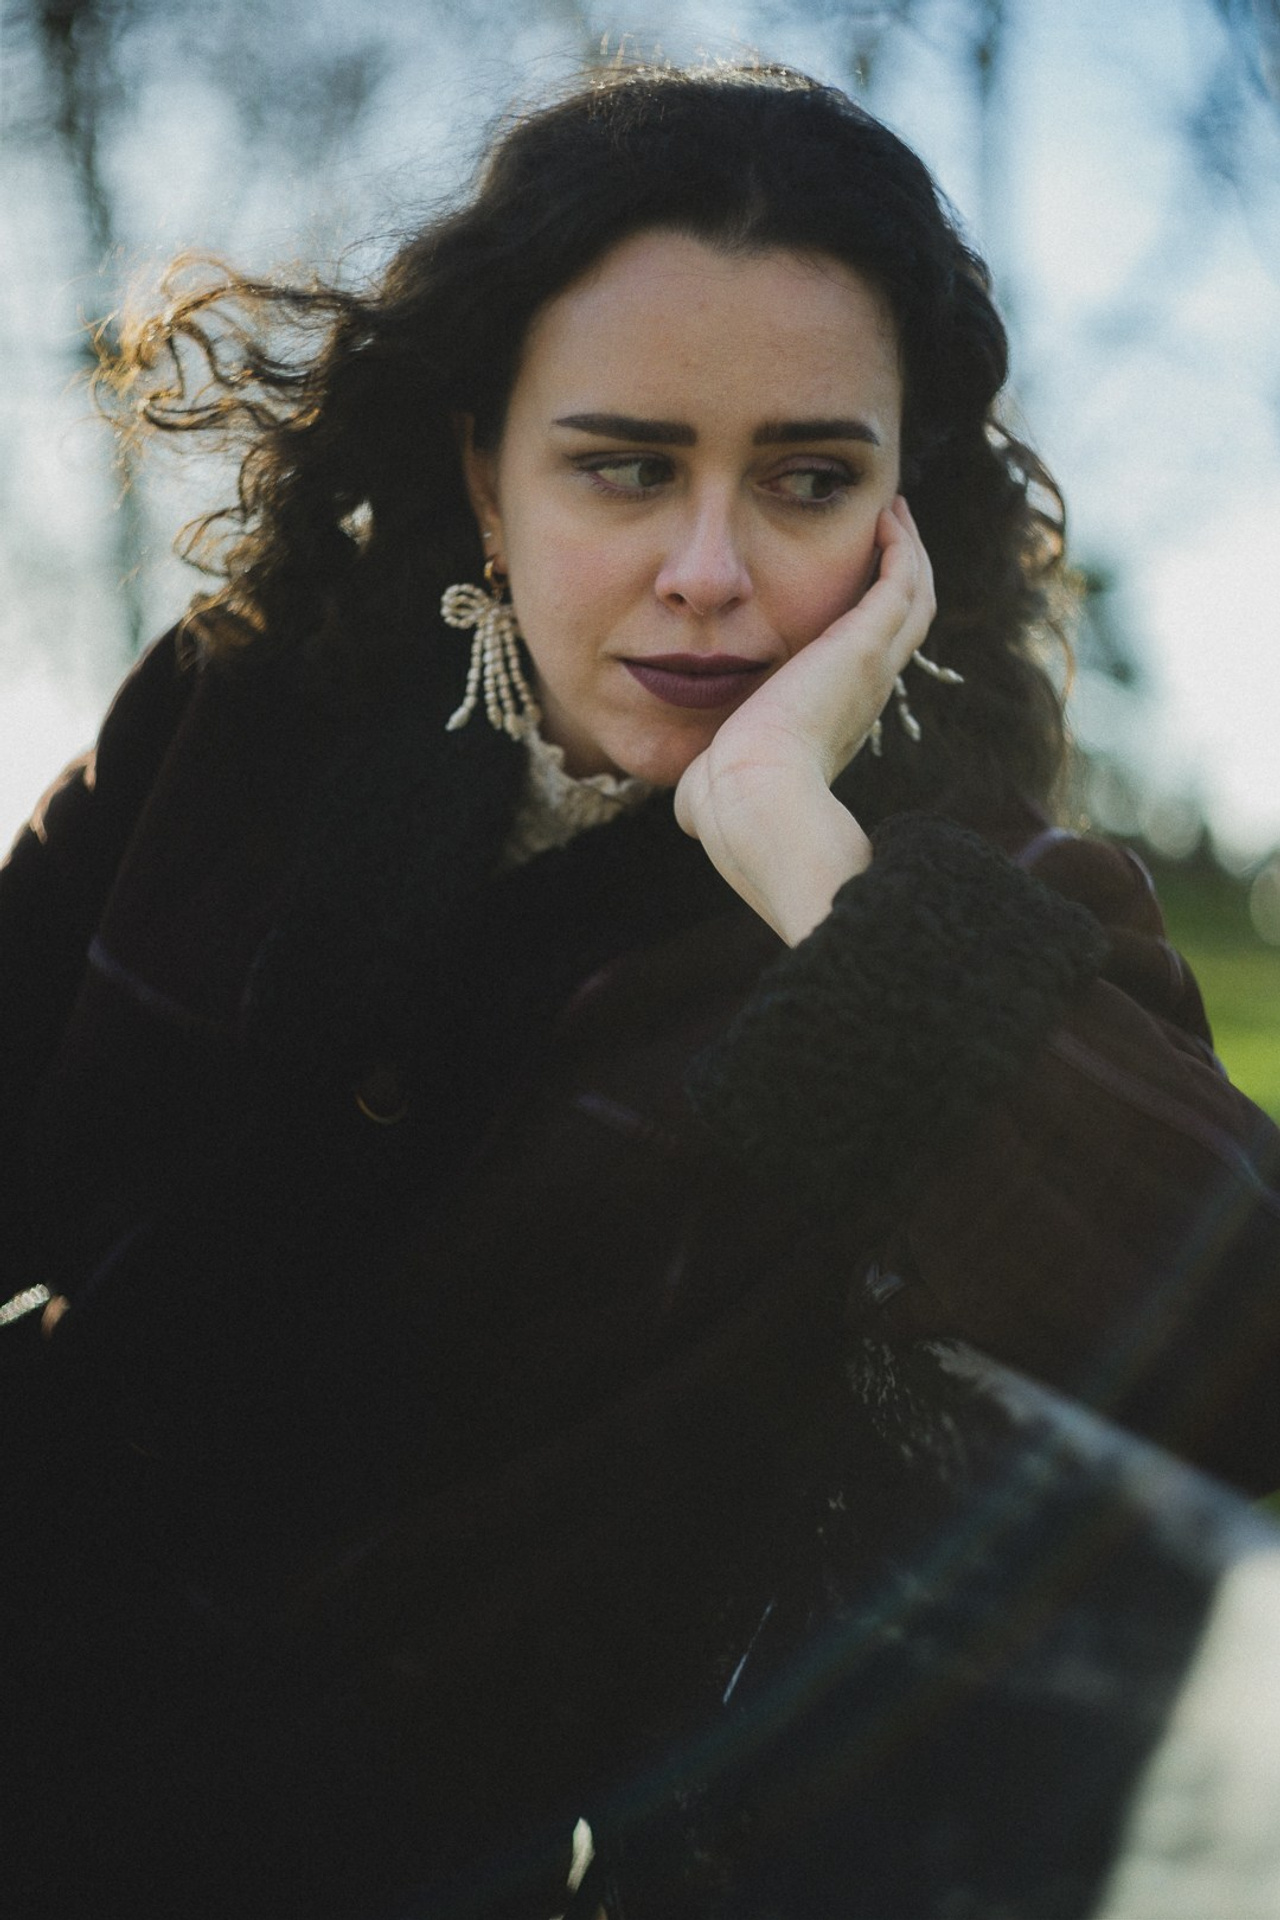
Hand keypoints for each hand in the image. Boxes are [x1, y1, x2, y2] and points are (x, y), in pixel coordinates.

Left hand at [674, 496, 935, 943]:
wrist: (752, 797)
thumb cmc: (728, 802)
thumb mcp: (721, 785)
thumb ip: (709, 781)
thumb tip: (686, 806)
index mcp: (835, 721)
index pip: (865, 663)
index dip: (866, 625)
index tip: (850, 592)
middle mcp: (865, 693)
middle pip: (903, 624)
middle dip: (900, 576)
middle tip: (891, 533)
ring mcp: (873, 667)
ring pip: (913, 597)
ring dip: (909, 552)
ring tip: (895, 513)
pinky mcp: (865, 643)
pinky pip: (901, 580)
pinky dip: (902, 546)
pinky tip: (887, 515)